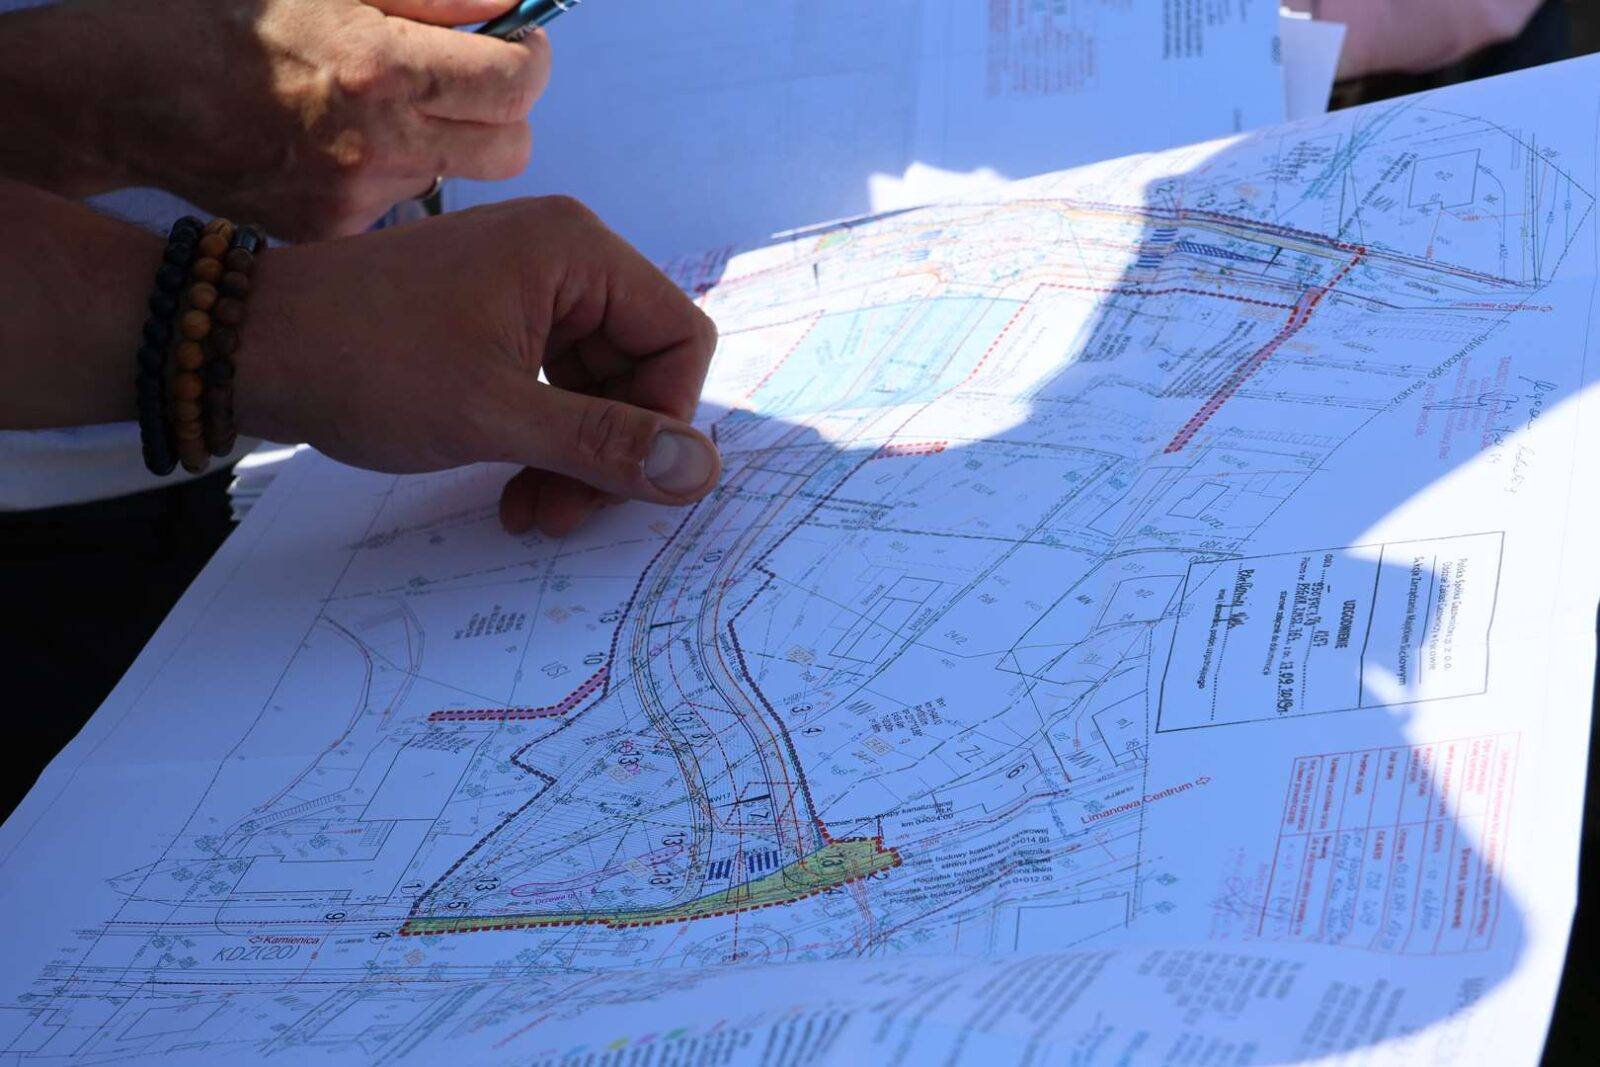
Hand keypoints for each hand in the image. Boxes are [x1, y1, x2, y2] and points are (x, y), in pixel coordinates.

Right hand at [4, 0, 548, 239]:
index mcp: (381, 69)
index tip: (516, 43)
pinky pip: (399, 202)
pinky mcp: (333, 232)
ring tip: (377, 107)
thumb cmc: (222, 18)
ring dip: (442, 140)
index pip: (516, 83)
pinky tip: (337, 143)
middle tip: (469, 79)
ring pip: (455, 176)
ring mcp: (356, 201)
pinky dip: (389, 171)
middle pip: (512, 150)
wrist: (127, 94)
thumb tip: (510, 4)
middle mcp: (377, 146)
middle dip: (505, 111)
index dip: (529, 57)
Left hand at [242, 196, 722, 536]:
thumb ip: (606, 446)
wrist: (247, 345)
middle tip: (562, 518)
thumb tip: (702, 473)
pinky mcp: (496, 317)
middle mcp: (563, 257)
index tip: (623, 487)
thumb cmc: (368, 365)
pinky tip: (511, 488)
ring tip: (530, 513)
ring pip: (596, 388)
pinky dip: (542, 439)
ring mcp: (527, 287)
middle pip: (639, 369)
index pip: (679, 339)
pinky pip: (553, 385)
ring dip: (574, 458)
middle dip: (609, 453)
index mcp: (577, 252)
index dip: (665, 421)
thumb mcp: (497, 416)